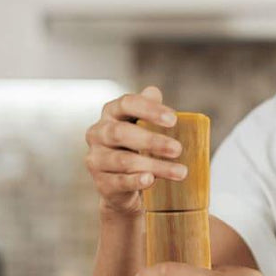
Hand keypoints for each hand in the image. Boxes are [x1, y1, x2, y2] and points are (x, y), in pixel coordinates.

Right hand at [84, 86, 187, 216]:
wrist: (122, 184)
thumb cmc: (134, 146)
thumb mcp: (142, 125)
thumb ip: (148, 108)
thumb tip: (153, 92)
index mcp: (111, 113)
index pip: (127, 104)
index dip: (149, 110)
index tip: (173, 120)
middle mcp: (98, 133)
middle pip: (121, 133)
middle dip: (151, 141)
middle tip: (178, 149)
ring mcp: (96, 159)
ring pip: (124, 161)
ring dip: (154, 166)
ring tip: (179, 172)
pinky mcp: (101, 183)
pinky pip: (119, 182)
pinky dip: (136, 181)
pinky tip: (150, 180)